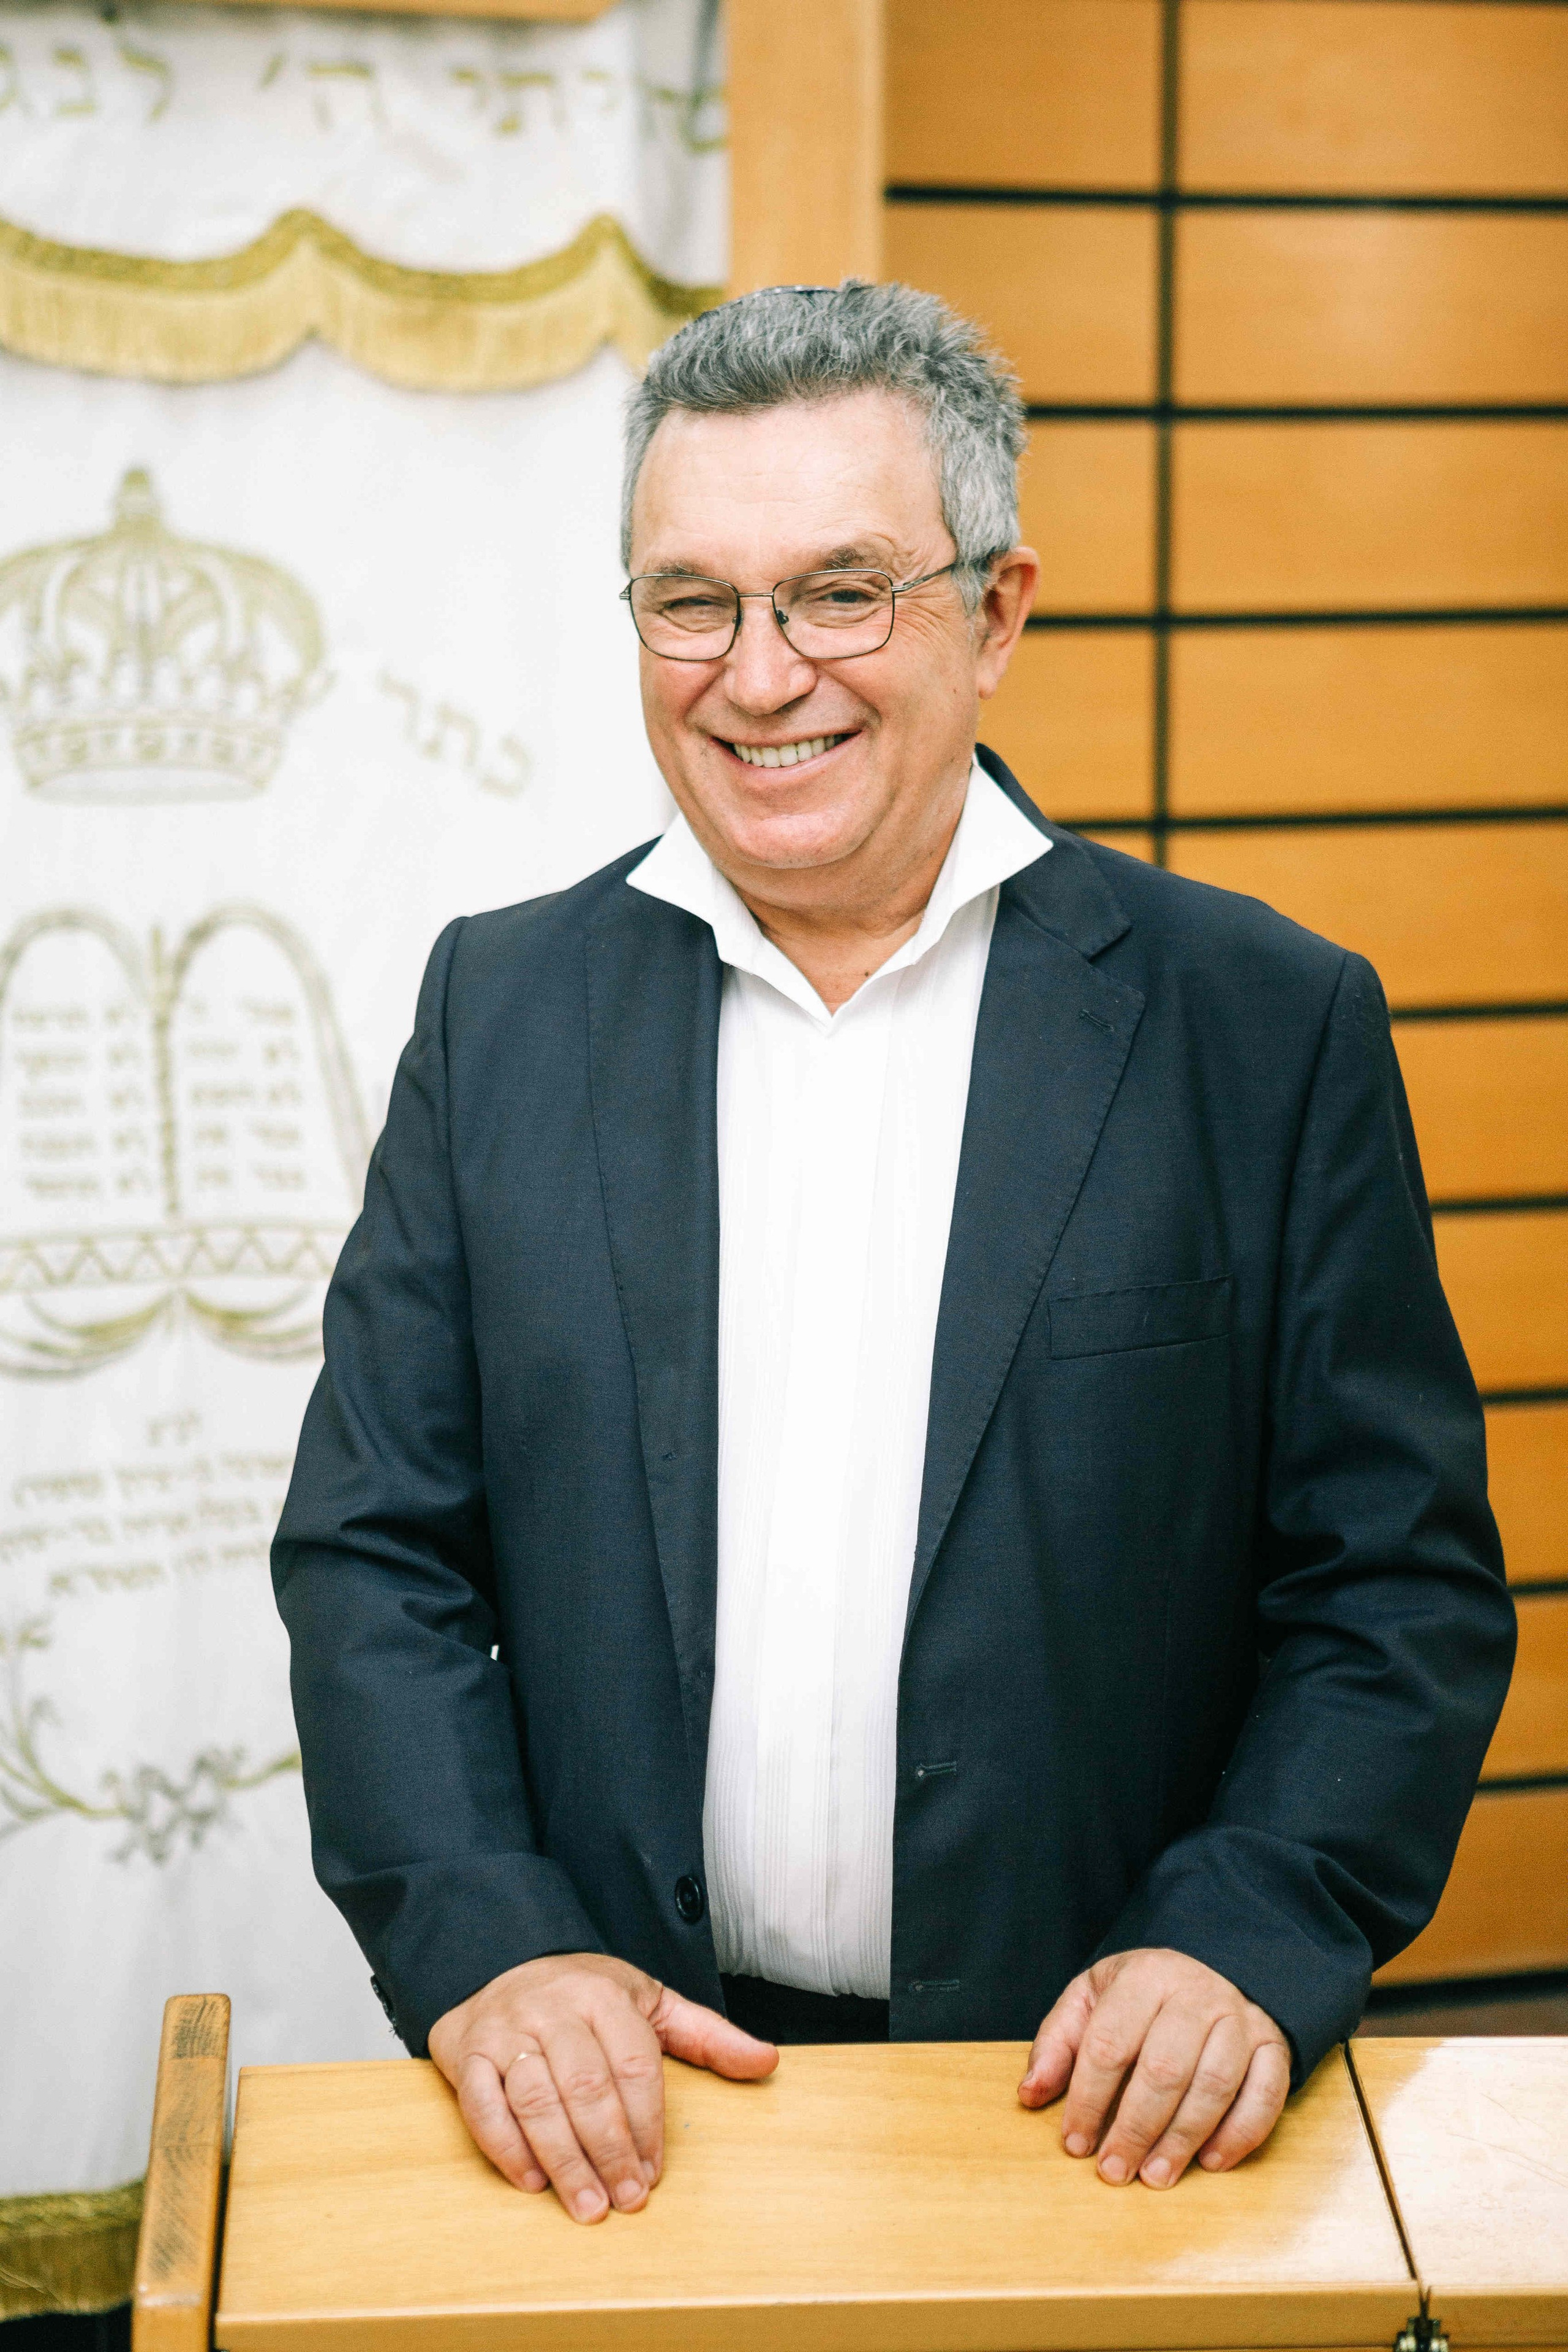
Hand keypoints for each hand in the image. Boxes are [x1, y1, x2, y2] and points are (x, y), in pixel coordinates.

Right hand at [428, 1952, 776, 2221]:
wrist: (501, 1961)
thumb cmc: (584, 1996)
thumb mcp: (650, 2003)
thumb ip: (707, 2036)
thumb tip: (768, 2061)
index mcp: (603, 1993)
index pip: (634, 2064)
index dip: (647, 2124)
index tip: (654, 2173)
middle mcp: (552, 2007)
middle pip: (586, 2086)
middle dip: (609, 2151)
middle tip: (625, 2200)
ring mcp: (506, 2030)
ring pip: (536, 2100)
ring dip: (564, 2160)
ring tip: (587, 2204)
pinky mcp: (465, 2053)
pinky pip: (482, 2105)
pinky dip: (506, 2148)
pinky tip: (533, 2181)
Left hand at [1017, 1948, 1291, 2187]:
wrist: (1210, 1968)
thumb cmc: (1139, 1996)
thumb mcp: (1090, 1999)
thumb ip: (1057, 2044)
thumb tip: (1029, 2095)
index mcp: (1144, 1977)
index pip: (1110, 2044)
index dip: (1088, 2099)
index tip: (1075, 2143)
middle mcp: (1196, 1994)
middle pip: (1164, 2069)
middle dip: (1135, 2129)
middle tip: (1114, 2171)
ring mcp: (1240, 2019)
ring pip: (1214, 2085)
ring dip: (1183, 2139)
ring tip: (1155, 2176)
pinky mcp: (1273, 2045)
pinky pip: (1265, 2094)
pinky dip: (1239, 2133)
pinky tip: (1210, 2162)